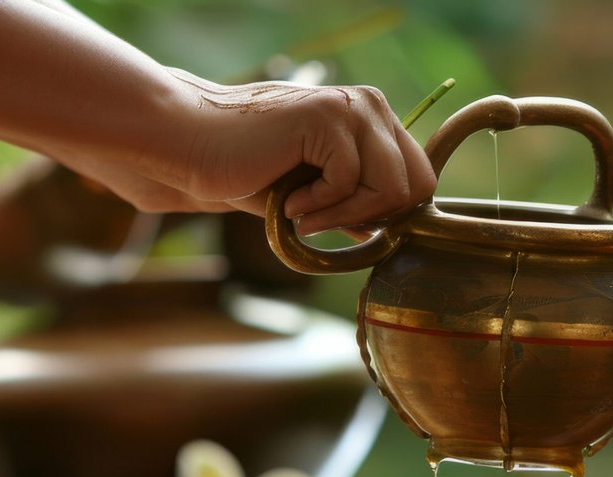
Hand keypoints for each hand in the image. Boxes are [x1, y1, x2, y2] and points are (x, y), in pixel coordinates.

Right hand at [44, 73, 436, 234]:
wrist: (192, 146)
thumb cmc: (248, 172)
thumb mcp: (316, 195)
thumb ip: (357, 205)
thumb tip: (394, 233)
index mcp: (373, 120)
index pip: (420, 178)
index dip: (391, 215)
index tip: (345, 226)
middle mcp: (370, 106)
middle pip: (418, 185)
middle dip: (375, 218)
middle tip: (322, 220)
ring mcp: (352, 107)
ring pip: (392, 188)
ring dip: (345, 215)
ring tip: (301, 212)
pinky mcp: (328, 117)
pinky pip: (353, 184)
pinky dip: (320, 207)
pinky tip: (286, 199)